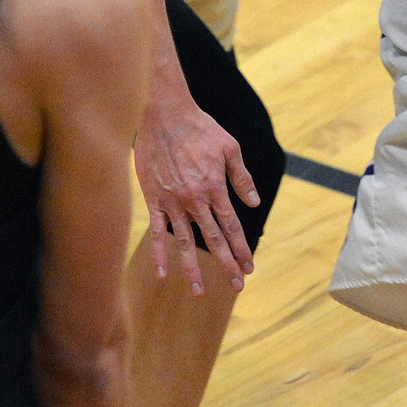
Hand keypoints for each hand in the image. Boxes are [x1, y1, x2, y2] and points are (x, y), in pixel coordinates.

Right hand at [134, 85, 258, 292]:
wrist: (164, 114)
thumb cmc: (200, 127)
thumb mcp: (230, 147)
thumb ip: (241, 177)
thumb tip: (253, 202)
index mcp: (215, 187)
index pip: (232, 226)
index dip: (241, 248)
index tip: (249, 268)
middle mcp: (196, 199)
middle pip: (213, 239)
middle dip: (227, 264)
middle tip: (237, 286)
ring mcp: (173, 201)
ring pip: (185, 242)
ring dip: (193, 269)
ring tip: (199, 293)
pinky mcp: (154, 199)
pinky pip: (157, 231)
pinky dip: (159, 253)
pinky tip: (163, 274)